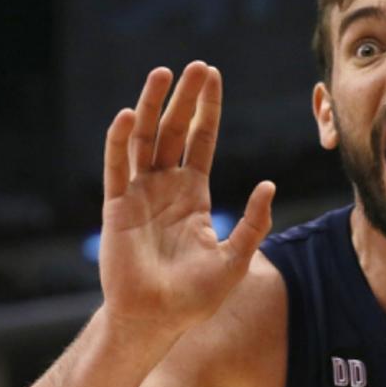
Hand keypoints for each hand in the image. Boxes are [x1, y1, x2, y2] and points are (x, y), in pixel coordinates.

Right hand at [100, 61, 274, 334]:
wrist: (157, 321)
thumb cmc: (195, 298)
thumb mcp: (235, 259)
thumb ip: (253, 223)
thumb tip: (268, 186)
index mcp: (192, 195)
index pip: (200, 141)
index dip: (207, 110)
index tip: (213, 76)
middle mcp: (164, 188)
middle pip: (175, 131)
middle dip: (185, 98)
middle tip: (196, 65)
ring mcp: (138, 194)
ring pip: (145, 140)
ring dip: (153, 106)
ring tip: (163, 74)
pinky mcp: (116, 208)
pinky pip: (117, 168)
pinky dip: (121, 141)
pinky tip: (131, 115)